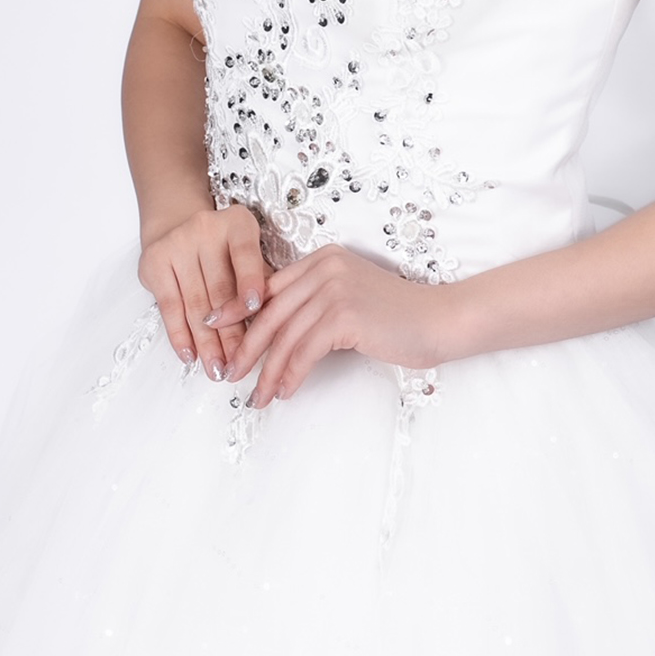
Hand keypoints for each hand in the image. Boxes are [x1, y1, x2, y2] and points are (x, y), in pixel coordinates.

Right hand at [137, 204, 266, 381]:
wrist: (177, 225)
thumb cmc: (223, 248)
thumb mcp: (248, 253)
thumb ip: (261, 280)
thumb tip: (273, 321)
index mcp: (237, 223)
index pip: (245, 255)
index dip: (250, 282)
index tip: (255, 309)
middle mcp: (205, 228)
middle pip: (220, 289)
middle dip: (230, 332)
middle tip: (238, 364)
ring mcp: (177, 243)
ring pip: (195, 302)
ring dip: (206, 342)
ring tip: (216, 369)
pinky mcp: (154, 261)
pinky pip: (169, 306)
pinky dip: (179, 334)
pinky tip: (189, 354)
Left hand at [206, 244, 447, 408]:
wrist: (438, 321)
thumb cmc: (397, 316)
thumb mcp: (349, 298)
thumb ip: (315, 302)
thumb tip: (274, 332)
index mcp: (323, 258)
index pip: (269, 287)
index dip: (239, 310)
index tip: (216, 329)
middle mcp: (325, 267)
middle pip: (270, 313)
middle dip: (246, 348)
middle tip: (230, 374)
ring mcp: (334, 289)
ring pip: (285, 337)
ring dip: (268, 372)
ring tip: (258, 396)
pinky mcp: (344, 315)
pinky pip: (305, 352)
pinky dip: (291, 375)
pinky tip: (286, 391)